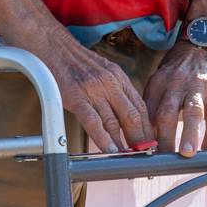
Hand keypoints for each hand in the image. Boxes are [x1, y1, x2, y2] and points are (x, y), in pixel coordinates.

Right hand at [30, 33, 154, 153]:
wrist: (53, 47)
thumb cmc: (77, 62)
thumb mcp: (104, 70)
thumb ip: (116, 90)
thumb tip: (127, 116)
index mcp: (119, 77)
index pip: (140, 106)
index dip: (148, 128)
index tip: (152, 143)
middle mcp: (110, 82)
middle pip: (132, 116)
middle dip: (141, 139)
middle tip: (145, 157)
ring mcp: (94, 89)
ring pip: (114, 121)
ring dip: (124, 143)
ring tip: (130, 159)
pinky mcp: (76, 96)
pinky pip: (93, 121)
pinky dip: (103, 139)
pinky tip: (110, 150)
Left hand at [144, 42, 206, 156]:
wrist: (205, 42)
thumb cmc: (180, 69)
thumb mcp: (162, 80)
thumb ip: (154, 104)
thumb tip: (145, 136)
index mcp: (158, 83)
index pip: (147, 112)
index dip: (143, 135)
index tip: (140, 157)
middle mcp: (176, 84)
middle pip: (166, 113)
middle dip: (163, 139)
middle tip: (161, 162)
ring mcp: (197, 87)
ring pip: (192, 112)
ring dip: (188, 134)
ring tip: (186, 154)